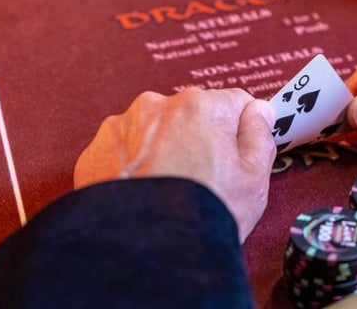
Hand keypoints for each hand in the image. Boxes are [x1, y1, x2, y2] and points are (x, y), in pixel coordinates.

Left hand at [74, 88, 275, 241]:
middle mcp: (158, 105)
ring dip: (162, 151)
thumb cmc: (203, 215)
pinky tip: (142, 196)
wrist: (143, 254)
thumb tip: (258, 111)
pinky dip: (132, 167)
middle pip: (191, 115)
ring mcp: (122, 126)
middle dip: (198, 140)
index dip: (239, 131)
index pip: (233, 103)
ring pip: (155, 131)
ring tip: (167, 192)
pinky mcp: (96, 150)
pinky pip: (124, 151)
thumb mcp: (253, 179)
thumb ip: (260, 135)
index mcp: (201, 106)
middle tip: (201, 181)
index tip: (236, 156)